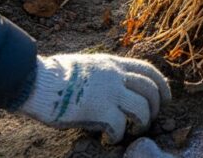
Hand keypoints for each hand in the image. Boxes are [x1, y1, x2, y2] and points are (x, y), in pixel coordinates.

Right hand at [16, 54, 170, 143]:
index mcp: (112, 63)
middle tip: (150, 119)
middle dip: (156, 107)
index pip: (148, 71)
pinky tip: (110, 139)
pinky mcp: (98, 108)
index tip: (166, 99)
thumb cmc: (55, 76)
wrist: (36, 81)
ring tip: (135, 130)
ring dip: (142, 122)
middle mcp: (115, 75)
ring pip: (142, 108)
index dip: (162, 85)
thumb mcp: (88, 66)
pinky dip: (119, 135)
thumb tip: (115, 89)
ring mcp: (109, 91)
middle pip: (151, 90)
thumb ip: (105, 75)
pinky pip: (120, 125)